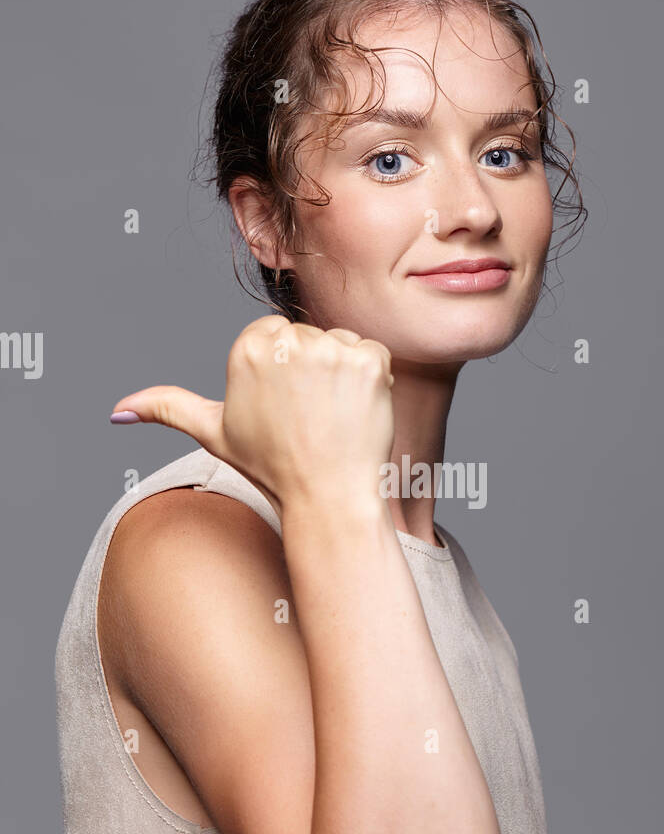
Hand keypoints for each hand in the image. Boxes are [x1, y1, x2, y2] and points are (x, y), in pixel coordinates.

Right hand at [109, 315, 395, 521]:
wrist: (327, 499)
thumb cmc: (272, 468)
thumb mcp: (214, 433)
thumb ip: (168, 408)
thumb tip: (119, 412)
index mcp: (247, 350)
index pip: (275, 334)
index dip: (284, 373)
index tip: (285, 407)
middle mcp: (286, 343)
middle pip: (309, 337)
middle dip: (314, 370)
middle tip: (310, 417)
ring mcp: (330, 351)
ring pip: (342, 343)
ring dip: (345, 373)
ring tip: (333, 416)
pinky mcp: (369, 361)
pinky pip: (374, 353)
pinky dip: (374, 379)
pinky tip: (357, 412)